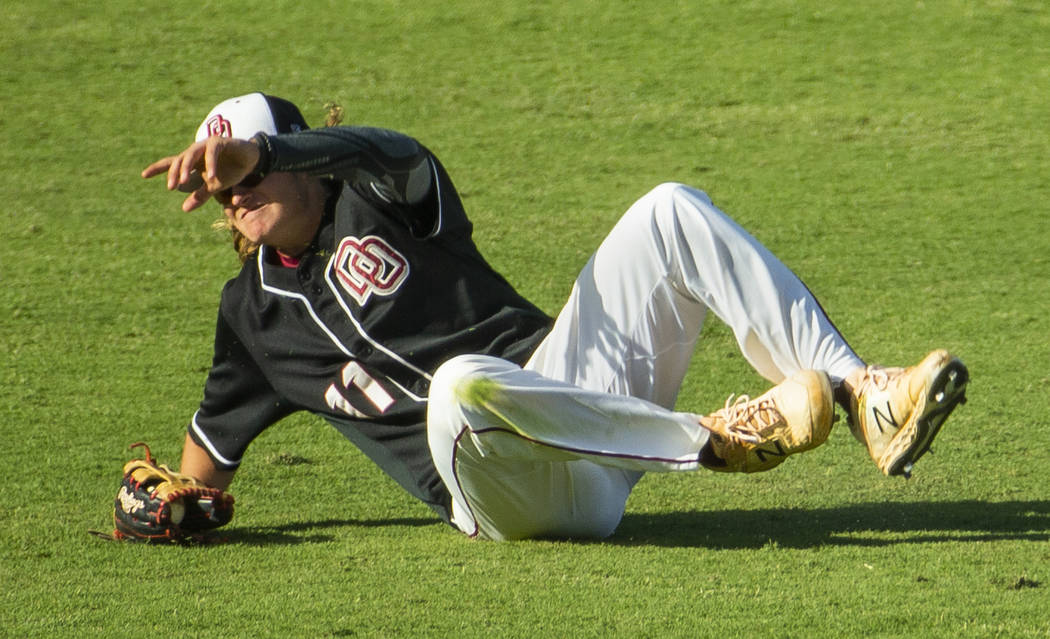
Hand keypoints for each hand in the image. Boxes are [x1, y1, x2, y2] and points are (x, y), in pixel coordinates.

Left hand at [142, 136, 261, 211]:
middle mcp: (196, 151)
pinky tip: (211, 176)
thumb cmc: (232, 171)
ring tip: (184, 182)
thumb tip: (184, 209)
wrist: (251, 160)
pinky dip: (210, 164)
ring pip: (191, 153)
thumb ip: (201, 195)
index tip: (144, 175)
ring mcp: (207, 145)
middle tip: (171, 187)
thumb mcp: (215, 186)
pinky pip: (212, 152)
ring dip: (187, 168)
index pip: (172, 163)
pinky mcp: (220, 142)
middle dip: (174, 173)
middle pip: (180, 159)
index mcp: (193, 161)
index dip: (158, 168)